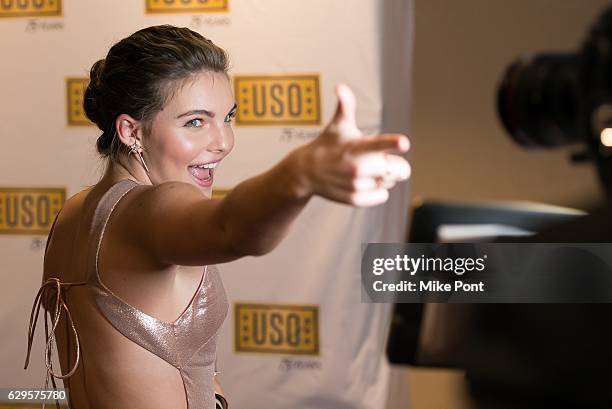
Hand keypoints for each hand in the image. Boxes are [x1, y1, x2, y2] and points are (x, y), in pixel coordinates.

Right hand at [296, 84, 410, 205]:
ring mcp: (356, 185)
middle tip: (379, 160)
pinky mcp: (355, 199)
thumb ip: (345, 105)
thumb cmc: (327, 145)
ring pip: (390, 183)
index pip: (378, 144)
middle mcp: (358, 167)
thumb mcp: (337, 125)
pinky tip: (365, 182)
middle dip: (394, 164)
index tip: (404, 143)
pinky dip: (379, 191)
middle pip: (398, 169)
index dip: (393, 143)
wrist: (306, 172)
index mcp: (358, 147)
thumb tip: (340, 87)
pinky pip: (382, 196)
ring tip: (366, 170)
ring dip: (384, 177)